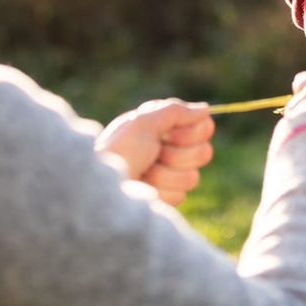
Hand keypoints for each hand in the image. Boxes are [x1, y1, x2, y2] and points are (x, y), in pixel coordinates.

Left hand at [95, 99, 214, 205]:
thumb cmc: (118, 151)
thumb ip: (175, 111)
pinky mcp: (167, 196)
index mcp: (165, 126)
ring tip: (144, 173)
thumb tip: (205, 109)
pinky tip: (144, 188)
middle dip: (178, 155)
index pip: (204, 127)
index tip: (169, 134)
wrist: (100, 188)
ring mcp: (170, 174)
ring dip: (166, 175)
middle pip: (204, 152)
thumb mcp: (143, 122)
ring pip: (193, 177)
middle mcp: (170, 148)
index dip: (193, 132)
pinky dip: (161, 191)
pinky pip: (181, 195)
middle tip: (155, 154)